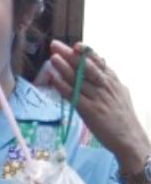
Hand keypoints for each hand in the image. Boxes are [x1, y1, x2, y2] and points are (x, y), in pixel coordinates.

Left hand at [47, 40, 150, 164]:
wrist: (129, 139)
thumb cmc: (122, 117)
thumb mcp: (121, 93)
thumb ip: (109, 79)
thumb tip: (101, 63)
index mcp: (113, 82)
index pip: (99, 63)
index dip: (87, 53)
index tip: (76, 44)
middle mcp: (106, 87)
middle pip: (86, 67)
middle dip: (71, 55)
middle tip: (55, 45)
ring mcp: (98, 98)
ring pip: (79, 79)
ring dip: (64, 68)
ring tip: (53, 57)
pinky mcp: (90, 111)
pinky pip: (75, 96)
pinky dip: (64, 87)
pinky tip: (55, 80)